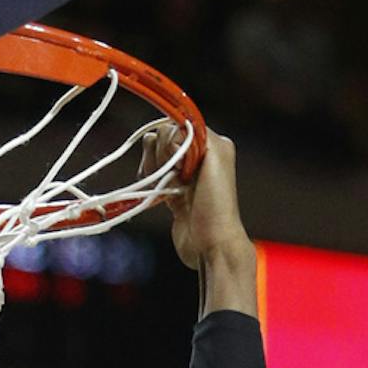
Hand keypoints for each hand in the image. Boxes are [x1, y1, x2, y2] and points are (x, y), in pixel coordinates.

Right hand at [157, 129, 249, 275]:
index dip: (171, 139)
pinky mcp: (171, 192)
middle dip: (162, 154)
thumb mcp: (215, 155)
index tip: (180, 162)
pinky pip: (152, 175)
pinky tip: (159, 192)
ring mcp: (184, 174)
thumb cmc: (217, 204)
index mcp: (211, 142)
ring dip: (155, 168)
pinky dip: (150, 180)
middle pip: (163, 137)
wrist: (211, 244)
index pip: (178, 123)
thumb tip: (170, 131)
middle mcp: (198, 154)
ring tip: (168, 187)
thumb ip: (195, 132)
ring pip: (155, 155)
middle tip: (178, 176)